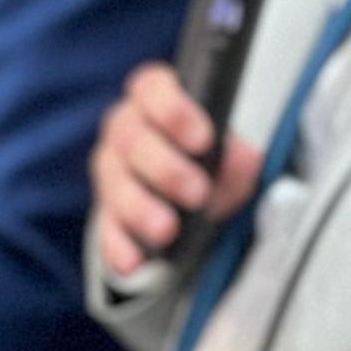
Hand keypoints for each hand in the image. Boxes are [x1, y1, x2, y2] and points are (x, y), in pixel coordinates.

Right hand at [89, 63, 263, 281]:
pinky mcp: (106, 212)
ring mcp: (111, 171)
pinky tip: (134, 261)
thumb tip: (244, 158)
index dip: (173, 110)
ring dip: (141, 208)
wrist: (191, 196)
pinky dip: (119, 247)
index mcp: (155, 100)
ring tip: (168, 229)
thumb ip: (238, 157)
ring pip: (115, 184)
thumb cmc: (207, 160)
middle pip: (131, 139)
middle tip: (197, 192)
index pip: (152, 89)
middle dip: (165, 168)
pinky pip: (105, 229)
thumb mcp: (230, 156)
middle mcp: (125, 129)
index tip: (202, 139)